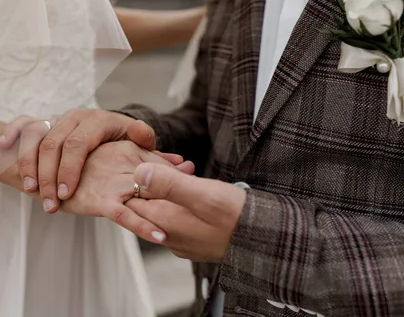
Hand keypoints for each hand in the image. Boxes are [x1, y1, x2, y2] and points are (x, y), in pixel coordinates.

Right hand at [0, 109, 155, 211]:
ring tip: (29, 190)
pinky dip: (10, 131)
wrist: (99, 122)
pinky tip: (1, 144)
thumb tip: (181, 162)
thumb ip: (154, 154)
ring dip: (29, 165)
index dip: (69, 169)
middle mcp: (75, 115)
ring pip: (35, 136)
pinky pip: (21, 122)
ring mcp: (56, 116)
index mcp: (98, 119)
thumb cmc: (119, 139)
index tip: (66, 194)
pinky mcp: (41, 120)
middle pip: (54, 143)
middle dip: (49, 175)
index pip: (78, 143)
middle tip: (49, 202)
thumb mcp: (138, 145)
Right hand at [59, 141, 194, 243]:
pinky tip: (160, 236)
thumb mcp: (119, 151)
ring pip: (145, 198)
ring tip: (183, 233)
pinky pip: (124, 214)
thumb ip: (153, 156)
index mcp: (128, 146)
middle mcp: (121, 159)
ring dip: (163, 216)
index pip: (160, 161)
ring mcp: (110, 179)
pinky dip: (142, 225)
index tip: (199, 181)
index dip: (180, 173)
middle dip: (180, 195)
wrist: (39, 154)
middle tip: (203, 214)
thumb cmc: (83, 155)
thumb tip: (184, 162)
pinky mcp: (97, 198)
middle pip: (158, 180)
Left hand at [124, 163, 245, 262]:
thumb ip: (169, 184)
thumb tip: (138, 173)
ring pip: (164, 211)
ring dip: (169, 190)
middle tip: (166, 162)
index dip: (135, 179)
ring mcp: (183, 242)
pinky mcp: (196, 242)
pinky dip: (181, 201)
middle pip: (147, 206)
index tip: (143, 160)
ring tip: (185, 171)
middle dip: (152, 183)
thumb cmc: (240, 219)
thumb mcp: (204, 195)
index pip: (133, 201)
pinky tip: (195, 189)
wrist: (271, 243)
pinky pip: (179, 218)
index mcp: (166, 224)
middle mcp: (170, 237)